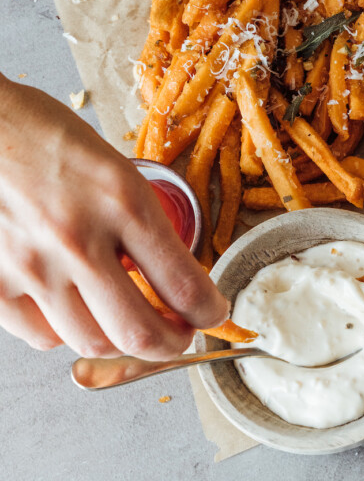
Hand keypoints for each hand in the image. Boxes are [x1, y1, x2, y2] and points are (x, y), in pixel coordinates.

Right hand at [0, 75, 227, 358]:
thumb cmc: (47, 136)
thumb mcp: (115, 167)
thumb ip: (143, 220)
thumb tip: (172, 276)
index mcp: (123, 201)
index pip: (183, 285)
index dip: (209, 312)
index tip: (213, 312)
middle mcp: (80, 240)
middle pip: (140, 333)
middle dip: (172, 344)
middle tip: (178, 334)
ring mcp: (34, 266)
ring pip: (92, 342)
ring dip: (119, 339)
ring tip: (126, 319)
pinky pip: (42, 336)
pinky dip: (65, 332)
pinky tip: (74, 309)